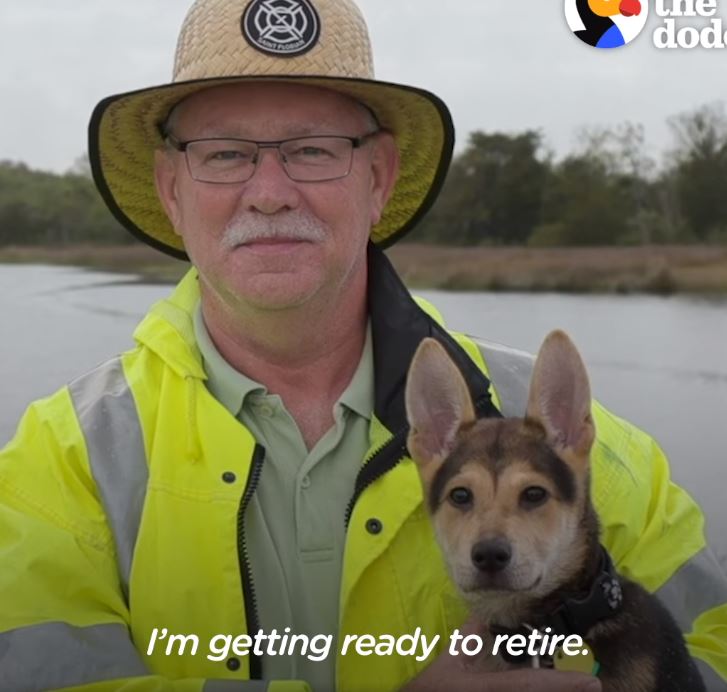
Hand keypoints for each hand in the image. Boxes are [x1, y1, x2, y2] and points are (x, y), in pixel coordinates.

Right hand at [400, 620, 600, 691]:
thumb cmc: (433, 688)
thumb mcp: (451, 659)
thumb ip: (471, 635)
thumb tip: (488, 614)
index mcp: (489, 688)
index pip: (531, 686)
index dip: (562, 683)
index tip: (590, 682)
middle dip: (565, 691)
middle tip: (590, 684)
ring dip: (552, 689)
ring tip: (578, 684)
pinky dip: (537, 688)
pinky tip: (546, 684)